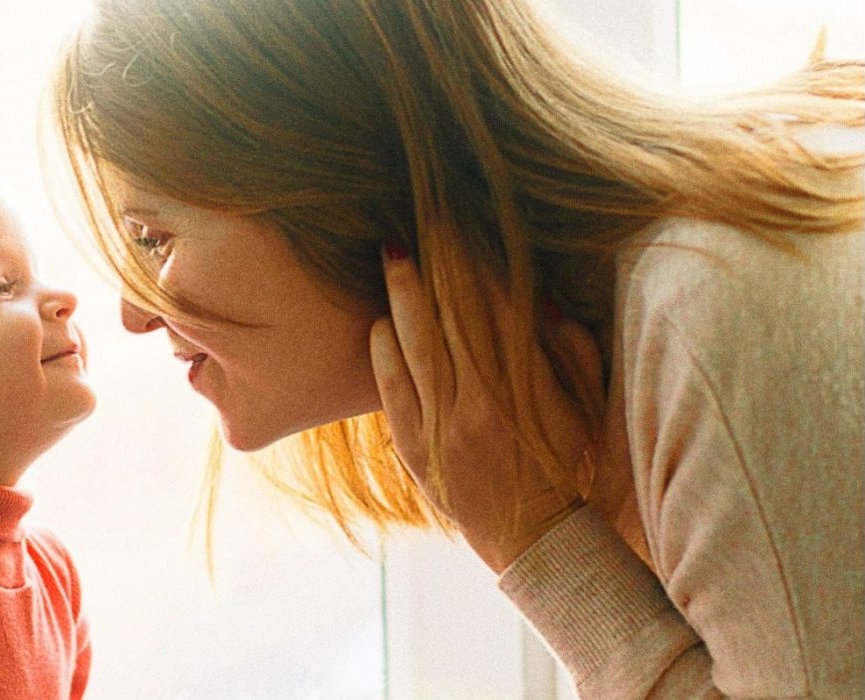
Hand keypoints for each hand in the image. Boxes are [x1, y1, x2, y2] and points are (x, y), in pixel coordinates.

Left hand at [369, 247, 604, 572]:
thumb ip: (573, 356)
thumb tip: (543, 300)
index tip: (465, 222)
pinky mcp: (417, 450)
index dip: (479, 260)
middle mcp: (481, 402)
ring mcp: (444, 426)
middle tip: (420, 214)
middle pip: (452, 314)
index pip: (497, 306)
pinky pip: (393, 392)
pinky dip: (385, 355)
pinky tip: (379, 321)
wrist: (540, 546)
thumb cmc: (572, 473)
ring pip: (418, 345)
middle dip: (437, 261)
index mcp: (526, 388)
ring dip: (404, 294)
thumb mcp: (588, 413)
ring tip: (391, 251)